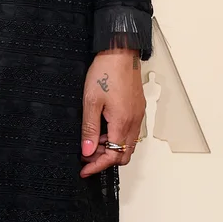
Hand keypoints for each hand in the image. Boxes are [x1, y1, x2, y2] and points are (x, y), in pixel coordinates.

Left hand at [80, 50, 143, 176]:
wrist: (120, 52)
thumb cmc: (106, 72)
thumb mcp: (91, 102)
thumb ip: (90, 129)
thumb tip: (88, 151)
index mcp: (123, 122)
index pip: (113, 156)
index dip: (97, 166)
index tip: (85, 170)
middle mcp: (134, 121)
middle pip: (123, 154)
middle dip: (105, 159)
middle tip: (87, 156)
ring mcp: (138, 115)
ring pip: (127, 144)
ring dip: (111, 148)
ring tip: (92, 140)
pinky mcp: (137, 108)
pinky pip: (130, 131)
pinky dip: (117, 136)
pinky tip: (103, 128)